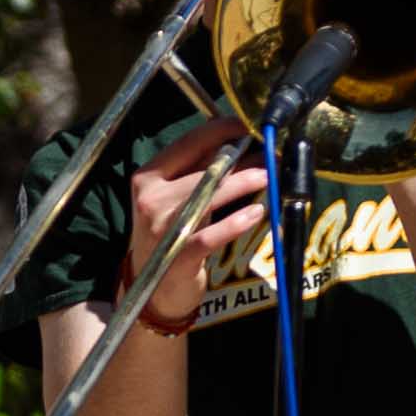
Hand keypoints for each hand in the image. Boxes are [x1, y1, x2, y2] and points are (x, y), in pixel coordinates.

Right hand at [123, 115, 261, 320]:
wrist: (153, 290)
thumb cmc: (169, 236)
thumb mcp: (174, 199)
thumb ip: (198, 172)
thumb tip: (238, 142)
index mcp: (147, 177)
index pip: (187, 143)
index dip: (220, 130)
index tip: (246, 125)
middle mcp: (150, 198)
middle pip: (202, 169)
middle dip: (240, 156)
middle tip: (268, 151)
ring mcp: (163, 227)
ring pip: (208, 196)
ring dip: (242, 183)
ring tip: (266, 175)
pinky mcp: (178, 254)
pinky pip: (212, 234)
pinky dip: (236, 222)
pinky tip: (256, 212)